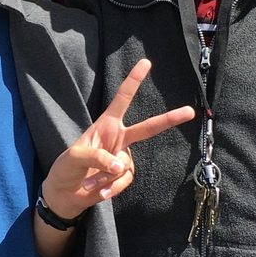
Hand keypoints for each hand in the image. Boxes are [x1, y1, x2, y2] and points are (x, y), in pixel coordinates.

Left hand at [42, 59, 194, 219]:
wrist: (65, 193)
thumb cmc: (66, 168)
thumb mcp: (74, 157)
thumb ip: (97, 158)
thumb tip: (121, 165)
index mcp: (105, 125)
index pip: (122, 99)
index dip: (134, 80)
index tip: (146, 63)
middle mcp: (118, 139)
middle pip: (148, 128)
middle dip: (169, 119)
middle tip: (190, 111)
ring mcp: (123, 158)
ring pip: (124, 166)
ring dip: (105, 176)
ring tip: (88, 181)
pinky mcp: (124, 176)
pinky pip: (124, 180)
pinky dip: (110, 188)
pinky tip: (98, 191)